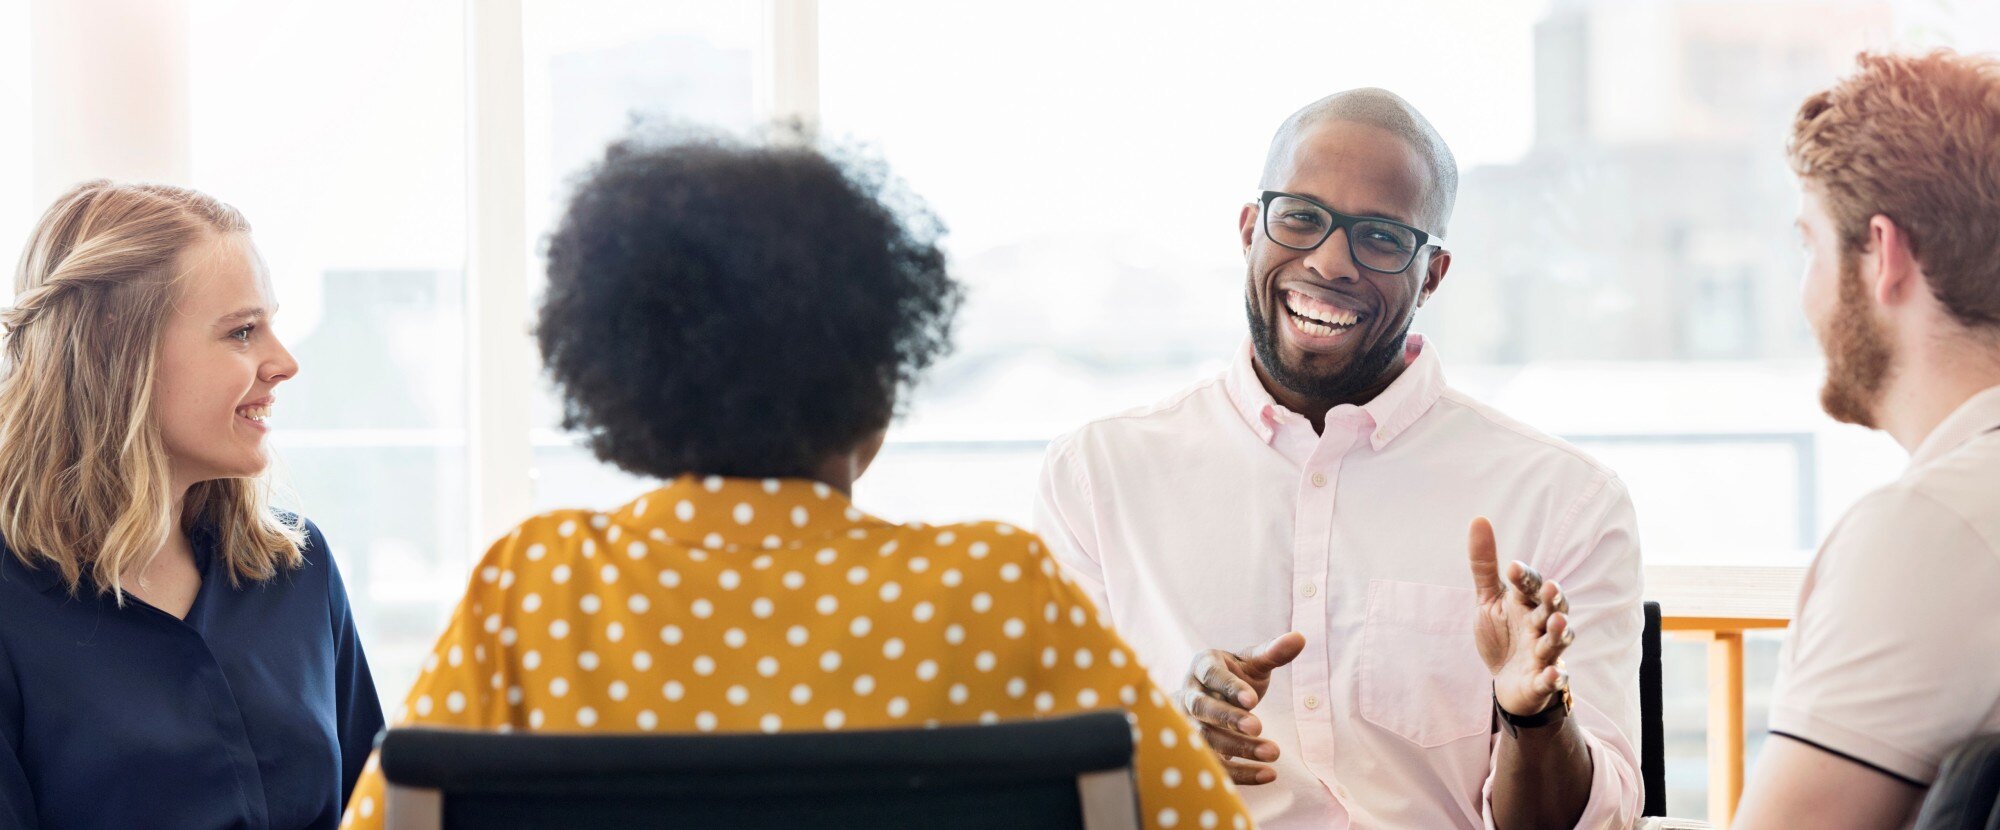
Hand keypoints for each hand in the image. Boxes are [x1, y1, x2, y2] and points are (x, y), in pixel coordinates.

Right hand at [1174, 633, 1305, 784]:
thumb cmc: (1233, 676)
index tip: (1253, 700)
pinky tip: (1268, 774)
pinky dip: (1240, 773)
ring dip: (1237, 748)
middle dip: (1229, 718)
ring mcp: (1189, 724)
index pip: (1212, 676)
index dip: (1230, 688)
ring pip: (1206, 739)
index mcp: (1203, 667)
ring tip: (1273, 753)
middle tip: (1257, 726)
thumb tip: (1300, 637)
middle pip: (1203, 708)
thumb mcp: (1251, 662)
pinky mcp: (1198, 749)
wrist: (1204, 697)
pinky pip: (1214, 764)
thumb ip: (1273, 653)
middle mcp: (1190, 695)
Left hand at [1467, 517, 1573, 717]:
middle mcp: (1540, 626)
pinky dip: (1554, 677)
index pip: (1528, 587)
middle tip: (1550, 588)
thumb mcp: (1489, 599)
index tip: (1512, 567)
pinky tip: (1553, 674)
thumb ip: (1484, 564)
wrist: (1507, 683)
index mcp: (1526, 604)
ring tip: (1556, 624)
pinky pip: (1551, 679)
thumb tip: (1478, 519)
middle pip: (1552, 610)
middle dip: (1552, 600)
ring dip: (1558, 633)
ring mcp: (1544, 654)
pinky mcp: (1542, 681)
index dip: (1523, 578)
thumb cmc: (1503, 635)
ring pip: (1556, 642)